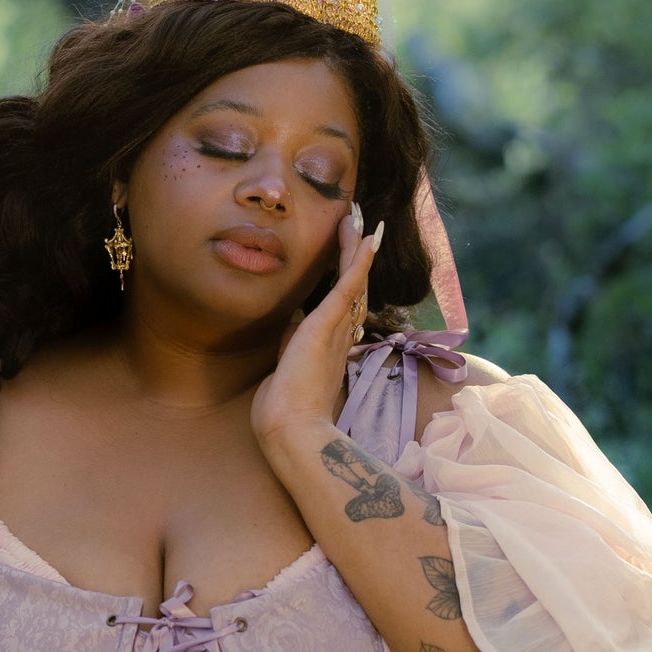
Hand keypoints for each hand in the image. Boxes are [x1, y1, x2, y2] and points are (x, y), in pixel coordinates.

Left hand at [250, 205, 381, 463]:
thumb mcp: (282, 375)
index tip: (347, 260)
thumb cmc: (283, 414)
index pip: (340, 308)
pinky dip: (359, 259)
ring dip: (357, 248)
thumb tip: (286, 338)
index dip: (346, 282)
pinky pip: (348, 285)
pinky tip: (368, 236)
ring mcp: (336, 330)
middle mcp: (340, 337)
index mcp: (329, 349)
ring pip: (353, 280)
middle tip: (361, 228)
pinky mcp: (327, 325)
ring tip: (362, 220)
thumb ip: (287, 354)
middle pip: (353, 288)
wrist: (290, 431)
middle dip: (355, 257)